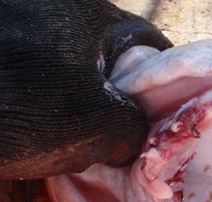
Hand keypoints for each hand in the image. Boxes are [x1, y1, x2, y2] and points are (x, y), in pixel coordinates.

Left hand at [0, 0, 172, 179]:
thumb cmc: (11, 104)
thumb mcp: (93, 124)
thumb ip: (134, 129)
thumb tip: (135, 138)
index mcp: (87, 14)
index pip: (150, 43)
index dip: (167, 82)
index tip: (168, 119)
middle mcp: (55, 16)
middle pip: (114, 63)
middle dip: (124, 106)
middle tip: (128, 143)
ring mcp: (24, 40)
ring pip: (77, 81)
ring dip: (87, 118)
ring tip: (86, 151)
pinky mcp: (3, 64)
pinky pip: (42, 89)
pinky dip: (51, 118)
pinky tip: (45, 144)